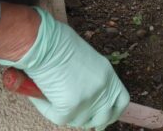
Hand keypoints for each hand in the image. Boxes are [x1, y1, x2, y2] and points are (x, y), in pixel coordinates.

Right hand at [0, 8, 128, 129]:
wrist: (44, 42)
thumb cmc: (58, 43)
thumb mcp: (85, 60)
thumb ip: (91, 78)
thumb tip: (84, 95)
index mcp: (108, 74)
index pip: (122, 102)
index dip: (112, 112)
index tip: (104, 118)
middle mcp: (103, 88)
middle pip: (104, 117)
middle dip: (92, 121)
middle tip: (79, 117)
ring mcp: (88, 100)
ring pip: (79, 120)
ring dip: (67, 113)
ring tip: (53, 96)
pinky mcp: (70, 108)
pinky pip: (57, 118)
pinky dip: (47, 109)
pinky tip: (40, 95)